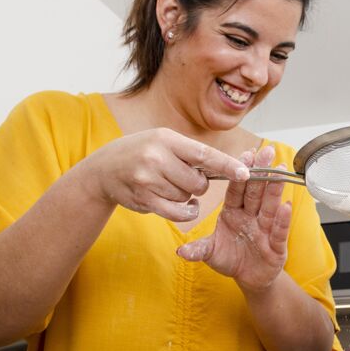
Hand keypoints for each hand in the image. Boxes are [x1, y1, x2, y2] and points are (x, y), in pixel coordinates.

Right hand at [82, 128, 248, 221]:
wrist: (103, 170)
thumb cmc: (142, 153)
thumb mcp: (162, 142)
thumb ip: (190, 153)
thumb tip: (230, 166)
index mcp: (166, 138)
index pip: (204, 154)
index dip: (227, 165)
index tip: (246, 173)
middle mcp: (156, 157)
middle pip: (199, 181)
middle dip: (198, 184)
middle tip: (182, 176)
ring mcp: (148, 179)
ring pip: (187, 196)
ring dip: (184, 195)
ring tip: (167, 184)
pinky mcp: (144, 199)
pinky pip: (178, 212)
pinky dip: (185, 211)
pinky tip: (180, 204)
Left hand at [176, 145, 291, 290]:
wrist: (249, 279)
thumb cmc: (231, 259)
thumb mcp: (210, 253)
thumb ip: (198, 249)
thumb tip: (180, 250)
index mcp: (233, 212)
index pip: (236, 189)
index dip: (240, 172)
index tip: (245, 154)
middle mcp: (251, 216)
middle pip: (256, 192)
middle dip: (262, 172)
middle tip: (268, 151)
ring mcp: (265, 229)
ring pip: (270, 206)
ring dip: (275, 189)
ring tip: (280, 171)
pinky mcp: (276, 245)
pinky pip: (279, 230)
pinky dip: (283, 219)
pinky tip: (286, 206)